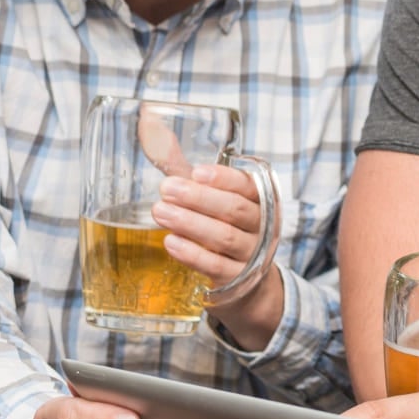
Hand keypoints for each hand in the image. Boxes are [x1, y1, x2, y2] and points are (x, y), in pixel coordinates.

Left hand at [152, 163, 282, 347]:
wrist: (252, 284)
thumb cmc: (228, 230)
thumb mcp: (216, 201)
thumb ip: (189, 172)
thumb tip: (155, 134)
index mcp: (261, 201)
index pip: (247, 186)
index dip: (223, 178)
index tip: (197, 172)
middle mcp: (262, 226)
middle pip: (234, 209)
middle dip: (199, 198)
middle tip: (167, 189)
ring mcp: (252, 254)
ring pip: (224, 236)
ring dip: (190, 223)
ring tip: (160, 212)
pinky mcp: (238, 280)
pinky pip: (216, 265)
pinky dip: (192, 254)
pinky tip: (171, 243)